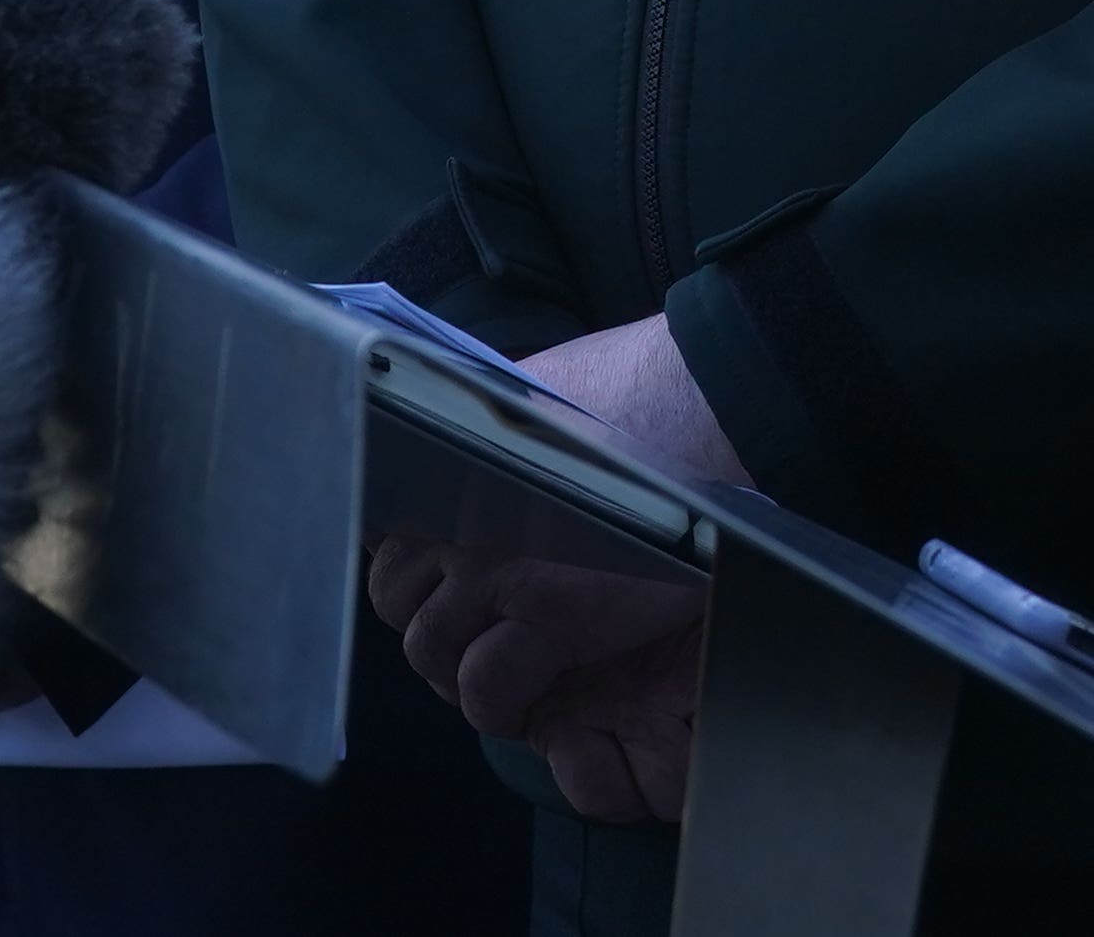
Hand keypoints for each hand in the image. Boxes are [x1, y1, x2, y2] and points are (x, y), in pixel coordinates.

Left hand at [363, 315, 761, 821]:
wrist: (711, 407)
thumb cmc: (641, 390)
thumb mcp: (540, 390)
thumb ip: (492, 429)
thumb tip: (470, 439)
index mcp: (448, 454)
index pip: (382, 530)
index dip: (410, 563)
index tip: (438, 580)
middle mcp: (455, 512)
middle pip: (395, 597)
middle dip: (430, 620)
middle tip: (475, 634)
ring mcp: (494, 567)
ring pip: (430, 650)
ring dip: (457, 669)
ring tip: (499, 675)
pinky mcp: (546, 614)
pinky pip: (486, 689)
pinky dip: (501, 705)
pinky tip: (530, 700)